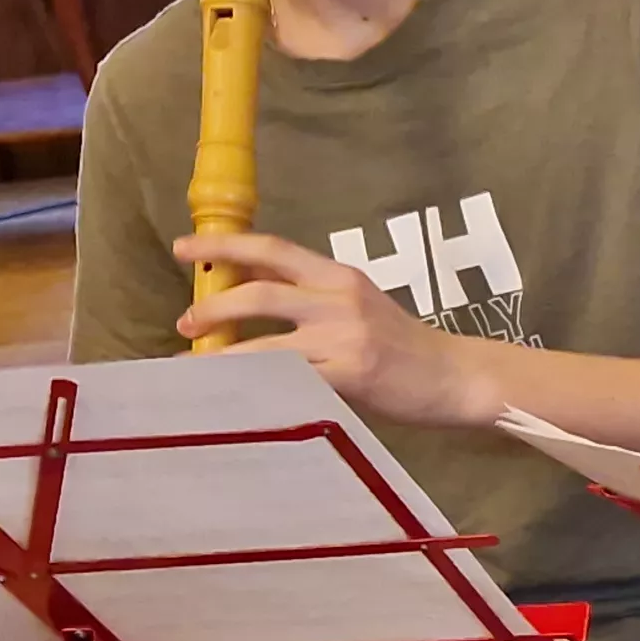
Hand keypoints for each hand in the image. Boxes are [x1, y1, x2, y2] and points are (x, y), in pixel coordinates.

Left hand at [174, 231, 496, 427]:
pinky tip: (235, 394)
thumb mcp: (362, 307)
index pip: (273, 251)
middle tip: (184, 321)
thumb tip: (250, 308)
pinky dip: (254, 386)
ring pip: (265, 341)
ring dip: (222, 352)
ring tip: (195, 361)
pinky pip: (288, 379)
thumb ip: (314, 303)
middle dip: (213, 305)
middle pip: (260, 291)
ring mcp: (344, 337)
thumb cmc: (406, 346)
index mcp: (339, 276)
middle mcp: (339, 299)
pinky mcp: (350, 374)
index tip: (184, 248)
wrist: (455, 376)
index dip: (225, 246)